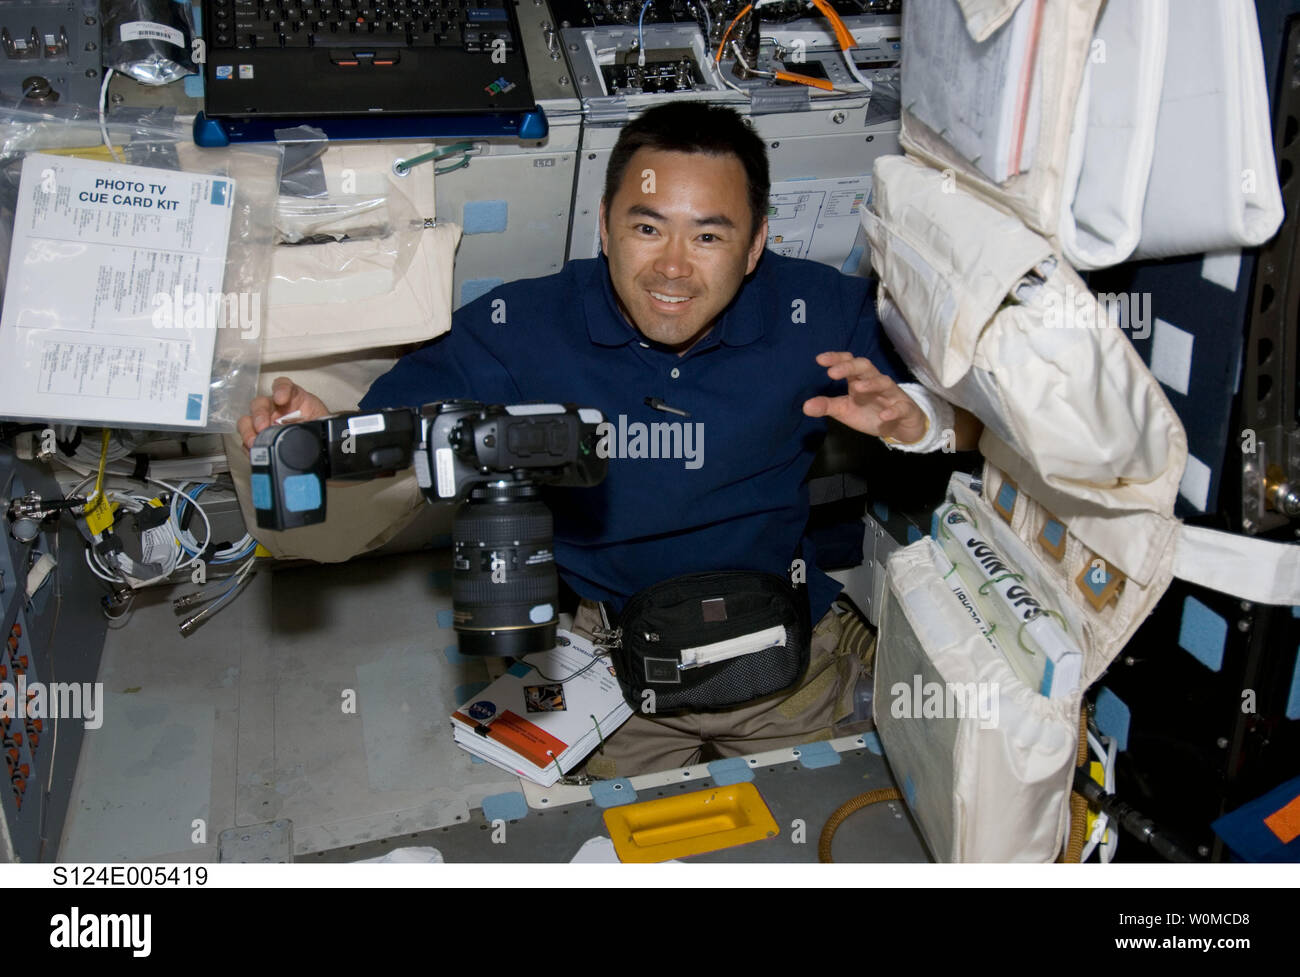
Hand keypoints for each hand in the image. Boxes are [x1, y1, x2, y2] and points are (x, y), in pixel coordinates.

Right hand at [237, 376, 329, 450]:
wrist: (320, 447)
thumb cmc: (321, 429)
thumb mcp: (324, 422)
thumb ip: (320, 422)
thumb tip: (319, 429)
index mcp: (293, 398)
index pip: (284, 385)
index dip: (281, 389)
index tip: (281, 397)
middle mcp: (276, 409)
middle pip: (261, 404)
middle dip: (259, 414)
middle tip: (263, 426)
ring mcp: (265, 424)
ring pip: (248, 421)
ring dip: (249, 430)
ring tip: (254, 441)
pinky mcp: (260, 439)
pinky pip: (248, 440)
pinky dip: (249, 445)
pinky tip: (254, 449)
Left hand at [802, 351, 926, 442]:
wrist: (899, 425)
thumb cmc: (870, 412)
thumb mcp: (845, 410)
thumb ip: (827, 406)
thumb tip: (805, 406)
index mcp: (859, 380)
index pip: (848, 362)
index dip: (836, 358)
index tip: (820, 359)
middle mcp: (875, 382)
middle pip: (865, 366)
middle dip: (850, 367)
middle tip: (833, 373)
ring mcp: (891, 394)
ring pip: (884, 382)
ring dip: (871, 384)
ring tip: (856, 387)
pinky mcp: (904, 409)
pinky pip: (900, 407)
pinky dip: (893, 410)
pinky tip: (883, 416)